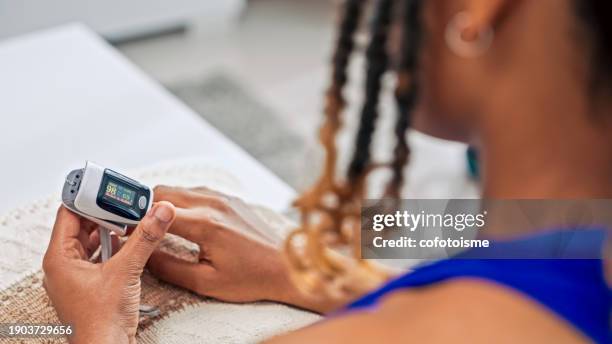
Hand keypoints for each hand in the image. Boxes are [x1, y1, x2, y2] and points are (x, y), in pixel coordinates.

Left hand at [42, 202, 175, 343]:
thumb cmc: (101, 321)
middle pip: (81, 226)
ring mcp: (76, 276)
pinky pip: (100, 256)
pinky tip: (130, 241)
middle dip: (104, 213)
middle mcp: (63, 265)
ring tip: (130, 218)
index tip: (106, 188)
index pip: (69, 214)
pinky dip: (114, 246)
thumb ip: (145, 238)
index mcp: (59, 258)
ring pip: (91, 241)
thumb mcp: (126, 271)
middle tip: (125, 202)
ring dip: (110, 229)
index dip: (87, 198)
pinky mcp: (90, 285)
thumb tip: (160, 212)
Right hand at [148, 186, 337, 312]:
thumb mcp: (206, 282)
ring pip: (180, 190)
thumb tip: (144, 256)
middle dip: (144, 206)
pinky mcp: (231, 199)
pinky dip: (182, 202)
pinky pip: (197, 192)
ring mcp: (224, 198)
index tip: (119, 223)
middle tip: (133, 223)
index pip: (155, 210)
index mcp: (205, 224)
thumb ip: (169, 267)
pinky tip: (180, 219)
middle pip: (163, 192)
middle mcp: (214, 203)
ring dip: (163, 202)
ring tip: (154, 223)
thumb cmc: (253, 277)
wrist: (288, 266)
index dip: (133, 216)